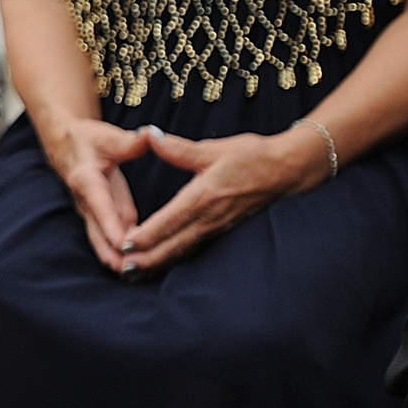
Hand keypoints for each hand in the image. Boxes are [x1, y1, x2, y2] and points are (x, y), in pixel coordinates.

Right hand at [40, 117, 149, 271]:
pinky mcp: (100, 218)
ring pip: (103, 240)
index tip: (124, 243)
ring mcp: (92, 212)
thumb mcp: (108, 136)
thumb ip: (131, 142)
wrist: (64, 144)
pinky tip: (137, 267)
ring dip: (117, 258)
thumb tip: (151, 134)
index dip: (111, 226)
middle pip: (97, 233)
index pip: (100, 206)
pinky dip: (121, 252)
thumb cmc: (87, 139)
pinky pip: (110, 238)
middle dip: (112, 254)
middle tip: (129, 272)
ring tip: (136, 275)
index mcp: (87, 180)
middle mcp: (86, 202)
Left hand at [120, 126, 323, 272]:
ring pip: (183, 249)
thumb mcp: (213, 149)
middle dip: (147, 258)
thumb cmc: (251, 156)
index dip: (147, 234)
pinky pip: (193, 246)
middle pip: (174, 243)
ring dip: (158, 261)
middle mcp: (210, 217)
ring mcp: (216, 226)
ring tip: (134, 272)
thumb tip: (150, 135)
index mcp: (204, 196)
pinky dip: (174, 256)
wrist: (286, 170)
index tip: (125, 244)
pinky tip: (160, 262)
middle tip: (121, 269)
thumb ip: (178, 148)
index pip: (170, 220)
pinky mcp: (221, 229)